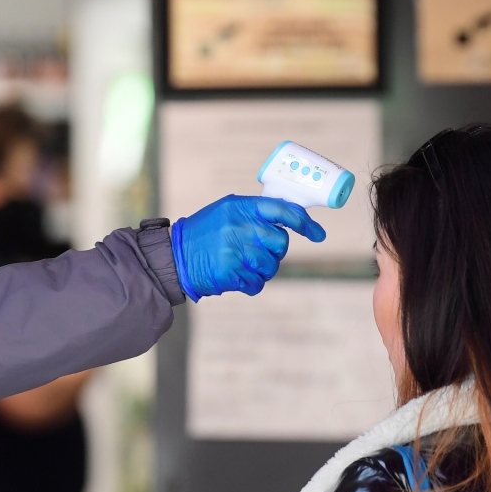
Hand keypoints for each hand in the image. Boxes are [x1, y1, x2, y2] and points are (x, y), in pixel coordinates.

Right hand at [172, 195, 325, 300]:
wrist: (173, 257)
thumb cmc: (203, 234)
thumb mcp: (225, 213)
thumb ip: (253, 214)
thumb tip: (288, 219)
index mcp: (240, 207)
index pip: (282, 209)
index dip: (304, 222)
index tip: (317, 233)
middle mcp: (239, 226)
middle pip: (281, 242)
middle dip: (276, 251)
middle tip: (260, 253)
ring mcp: (235, 249)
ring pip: (271, 265)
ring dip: (262, 270)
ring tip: (243, 265)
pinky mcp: (231, 272)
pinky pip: (257, 283)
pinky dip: (250, 284)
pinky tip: (236, 277)